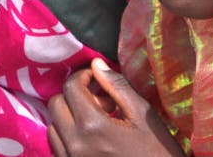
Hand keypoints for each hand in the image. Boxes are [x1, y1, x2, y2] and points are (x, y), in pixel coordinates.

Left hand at [47, 58, 184, 156]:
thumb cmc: (158, 152)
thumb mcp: (144, 116)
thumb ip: (118, 87)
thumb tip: (96, 64)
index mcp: (92, 126)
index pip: (71, 87)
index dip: (83, 76)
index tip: (97, 80)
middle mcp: (75, 143)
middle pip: (56, 104)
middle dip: (75, 96)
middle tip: (102, 102)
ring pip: (53, 126)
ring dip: (69, 117)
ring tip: (97, 122)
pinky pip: (57, 146)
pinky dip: (67, 136)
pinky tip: (91, 138)